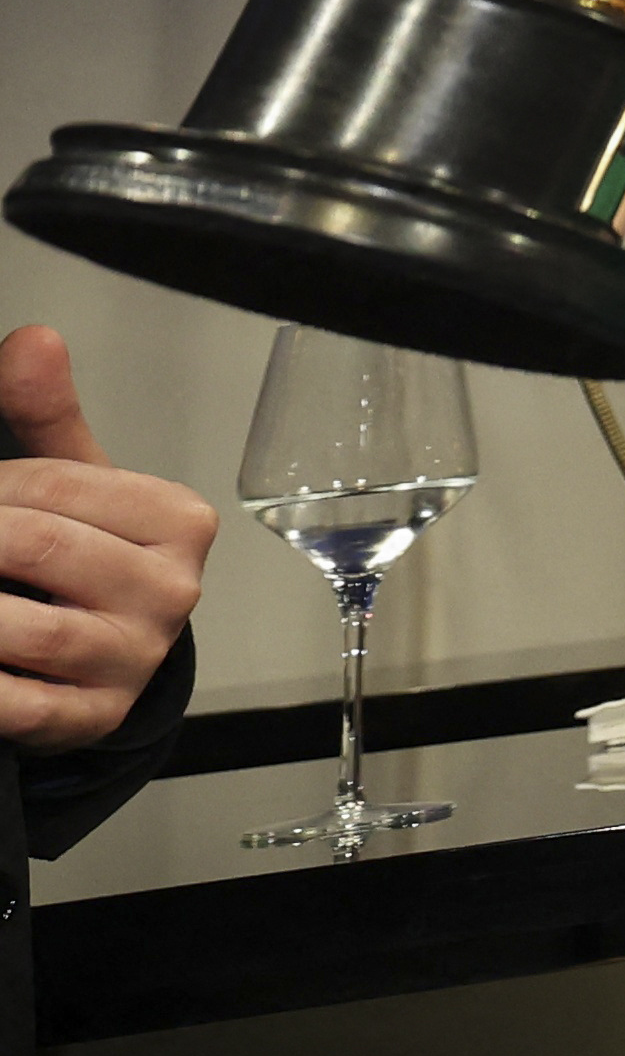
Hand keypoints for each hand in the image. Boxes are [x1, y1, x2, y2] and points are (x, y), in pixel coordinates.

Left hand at [0, 328, 212, 757]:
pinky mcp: (94, 716)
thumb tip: (34, 339)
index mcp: (177, 521)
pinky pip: (16, 704)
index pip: (54, 485)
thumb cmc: (86, 556)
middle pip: (35, 547)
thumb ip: (47, 415)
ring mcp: (134, 658)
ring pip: (22, 629)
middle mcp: (171, 591)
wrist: (113, 653)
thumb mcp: (77, 483)